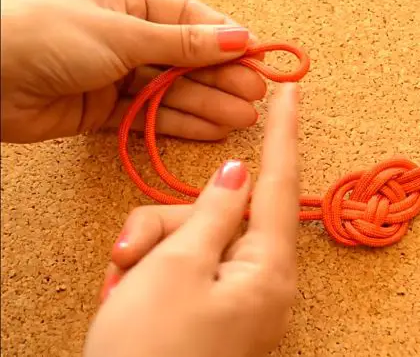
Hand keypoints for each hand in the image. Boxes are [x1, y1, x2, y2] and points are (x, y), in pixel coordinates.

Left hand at [0, 0, 266, 143]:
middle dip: (221, 78)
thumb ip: (182, 44)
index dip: (225, 38)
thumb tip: (237, 38)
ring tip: (243, 119)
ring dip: (208, 105)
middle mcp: (123, 34)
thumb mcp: (122, 33)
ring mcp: (115, 73)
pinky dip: (181, 123)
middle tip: (255, 96)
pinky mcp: (105, 109)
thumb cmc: (44, 36)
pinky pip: (152, 115)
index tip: (257, 57)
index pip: (189, 18)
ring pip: (172, 90)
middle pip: (185, 58)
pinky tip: (213, 129)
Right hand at [83, 83, 299, 356]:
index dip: (284, 132)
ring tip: (124, 287)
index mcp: (269, 270)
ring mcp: (239, 301)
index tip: (293, 91)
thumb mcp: (175, 266)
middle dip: (167, 223)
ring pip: (193, 239)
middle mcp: (264, 284)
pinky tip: (129, 297)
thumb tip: (239, 175)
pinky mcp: (215, 313)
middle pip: (218, 215)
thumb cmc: (151, 352)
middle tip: (130, 256)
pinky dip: (154, 273)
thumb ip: (211, 213)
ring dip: (150, 252)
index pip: (280, 184)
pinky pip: (187, 269)